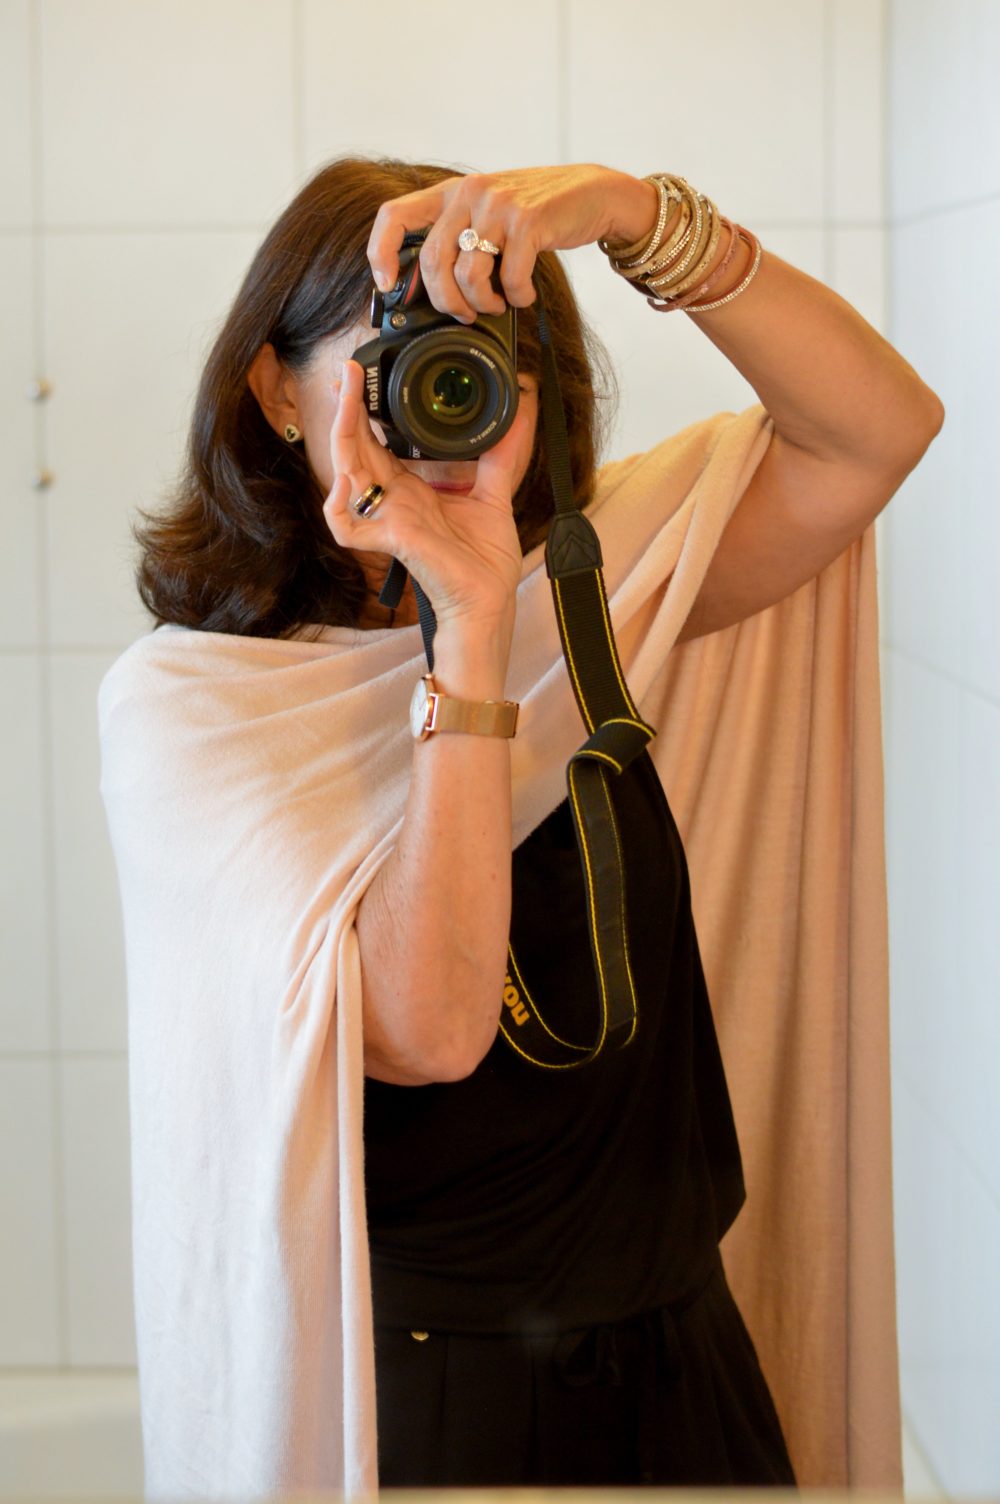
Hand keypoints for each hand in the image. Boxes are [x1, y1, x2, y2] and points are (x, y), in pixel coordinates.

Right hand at [322, 360, 529, 633]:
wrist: (489, 601)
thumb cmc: (484, 560)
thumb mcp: (494, 494)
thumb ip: (500, 455)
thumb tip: (519, 412)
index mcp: (410, 488)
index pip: (375, 442)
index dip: (363, 409)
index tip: (362, 376)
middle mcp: (393, 501)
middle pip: (355, 447)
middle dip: (346, 408)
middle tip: (347, 371)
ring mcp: (389, 520)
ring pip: (346, 472)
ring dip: (343, 434)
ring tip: (345, 400)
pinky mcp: (394, 541)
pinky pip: (348, 528)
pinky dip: (337, 508)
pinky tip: (344, 483)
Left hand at [366, 164, 658, 323]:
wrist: (593, 194)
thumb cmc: (538, 214)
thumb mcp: (490, 214)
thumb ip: (461, 237)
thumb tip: (435, 291)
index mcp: (452, 192)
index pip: (394, 215)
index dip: (381, 253)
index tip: (387, 285)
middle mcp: (470, 193)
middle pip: (433, 263)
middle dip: (446, 302)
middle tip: (464, 315)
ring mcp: (498, 206)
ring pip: (468, 275)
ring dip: (483, 305)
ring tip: (498, 306)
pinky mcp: (529, 222)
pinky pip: (509, 278)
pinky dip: (517, 298)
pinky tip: (524, 295)